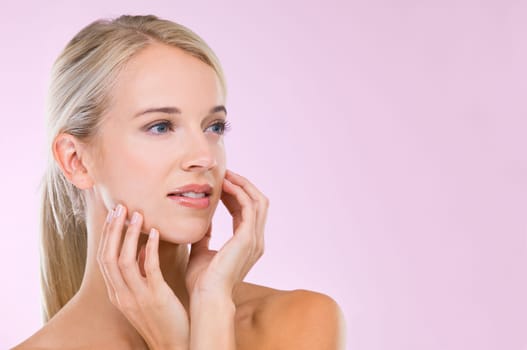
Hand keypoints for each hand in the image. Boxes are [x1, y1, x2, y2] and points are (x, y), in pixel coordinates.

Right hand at [97, 204, 188, 349]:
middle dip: (113, 230)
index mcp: (117, 294)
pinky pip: (149, 268)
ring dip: (129, 235)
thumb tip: (144, 248)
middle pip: (108, 257)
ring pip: (124, 261)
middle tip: (120, 206)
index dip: (107, 235)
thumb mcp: (147, 294)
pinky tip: (155, 232)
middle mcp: (122, 295)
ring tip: (136, 214)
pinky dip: (150, 248)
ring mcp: (137, 297)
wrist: (175, 345)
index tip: (113, 214)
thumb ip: (142, 273)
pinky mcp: (156, 298)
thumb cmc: (164, 318)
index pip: (104, 259)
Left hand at [185, 169, 268, 298]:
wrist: (206, 296)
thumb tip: (200, 222)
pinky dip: (238, 193)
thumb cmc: (202, 281)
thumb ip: (204, 236)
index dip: (235, 194)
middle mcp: (256, 240)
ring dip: (243, 185)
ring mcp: (254, 239)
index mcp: (247, 244)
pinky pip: (248, 207)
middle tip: (226, 174)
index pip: (246, 211)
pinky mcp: (248, 238)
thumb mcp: (201, 251)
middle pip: (258, 202)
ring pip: (258, 201)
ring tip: (226, 176)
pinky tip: (224, 186)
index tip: (220, 184)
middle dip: (243, 185)